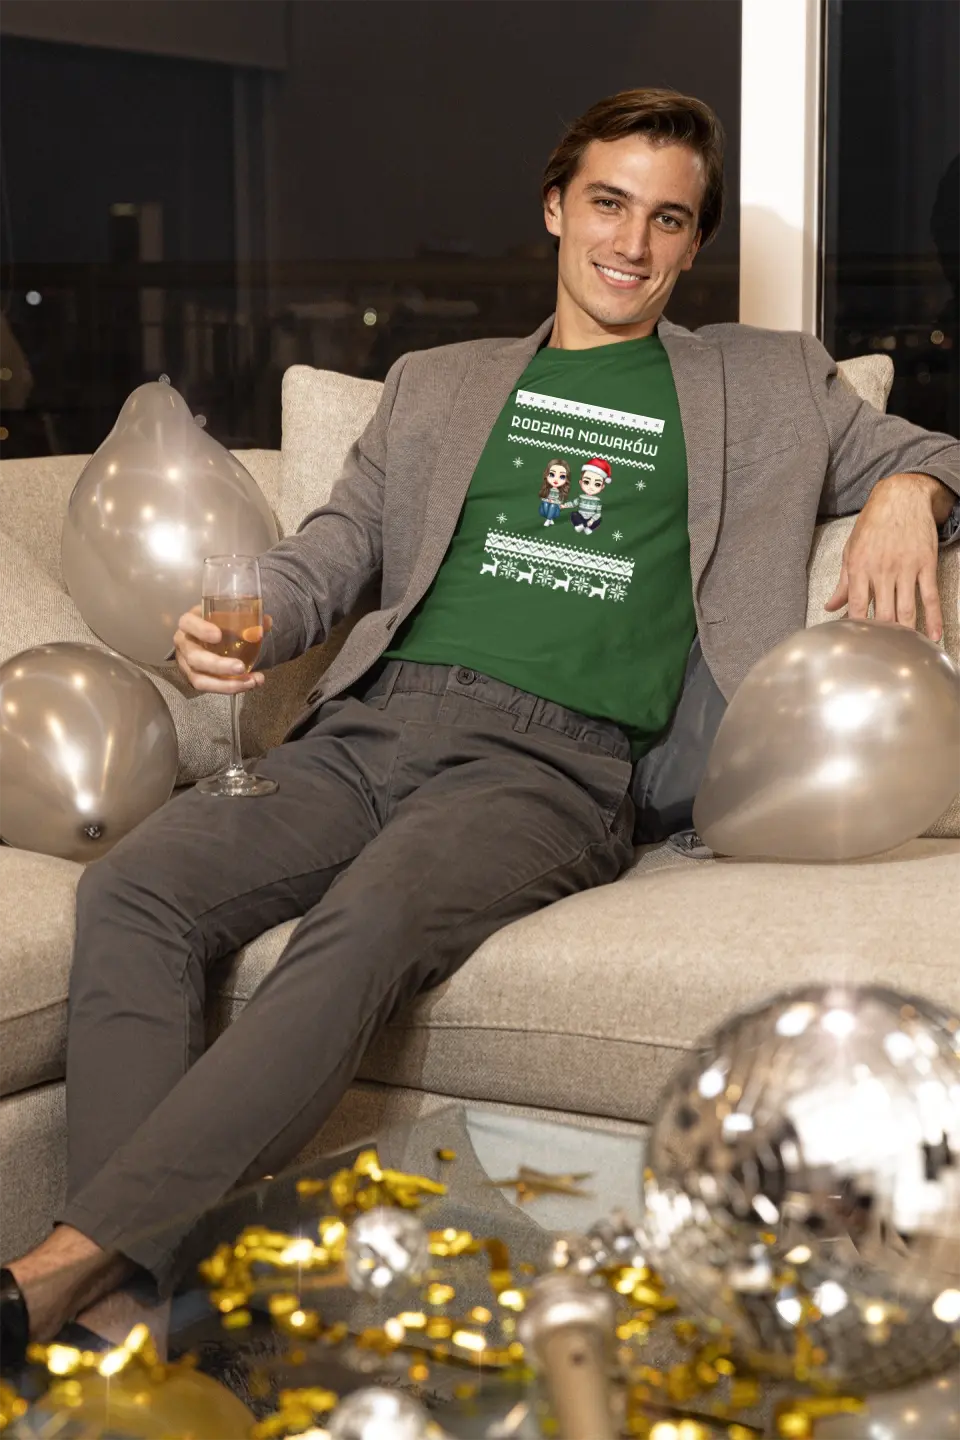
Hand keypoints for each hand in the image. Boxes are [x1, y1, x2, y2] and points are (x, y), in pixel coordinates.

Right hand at [173, 605, 270, 693]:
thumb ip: (248, 619)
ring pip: (199, 679)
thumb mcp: (228, 617)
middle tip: (241, 667)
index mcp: (189, 623)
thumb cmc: (217, 624)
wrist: (209, 638)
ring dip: (226, 684)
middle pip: (195, 658)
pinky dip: (230, 688)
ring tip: (250, 682)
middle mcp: (184, 644)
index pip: (188, 623)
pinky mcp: (194, 678)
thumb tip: (267, 622)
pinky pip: (209, 688)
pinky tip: (249, 684)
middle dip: (218, 665)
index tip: (218, 635)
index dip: (201, 630)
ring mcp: (186, 664)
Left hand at [824, 473, 951, 641]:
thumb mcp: (851, 550)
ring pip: (907, 610)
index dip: (858, 629)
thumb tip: (829, 606)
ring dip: (907, 634)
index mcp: (859, 568)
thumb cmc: (872, 524)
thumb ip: (843, 583)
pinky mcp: (926, 565)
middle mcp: (882, 570)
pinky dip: (933, 618)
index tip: (857, 646)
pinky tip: (934, 636)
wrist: (901, 497)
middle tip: (882, 656)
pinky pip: (930, 597)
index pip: (858, 607)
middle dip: (883, 638)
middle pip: (884, 614)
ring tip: (905, 652)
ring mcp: (906, 568)